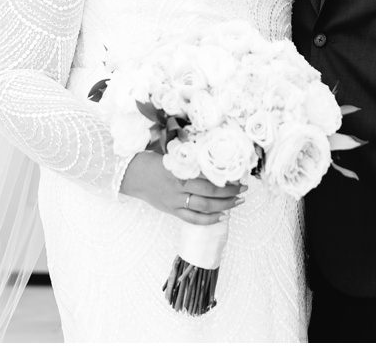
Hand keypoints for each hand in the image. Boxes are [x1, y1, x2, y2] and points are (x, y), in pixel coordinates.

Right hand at [118, 150, 243, 225]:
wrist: (131, 176)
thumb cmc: (152, 162)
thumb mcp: (172, 156)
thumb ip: (190, 160)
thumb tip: (212, 158)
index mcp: (180, 170)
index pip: (207, 175)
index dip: (224, 176)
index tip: (238, 174)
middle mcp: (178, 186)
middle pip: (209, 192)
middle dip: (230, 191)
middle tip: (244, 188)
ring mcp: (175, 201)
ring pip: (204, 206)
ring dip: (224, 205)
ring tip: (238, 201)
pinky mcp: (172, 210)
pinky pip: (193, 219)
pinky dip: (209, 219)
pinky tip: (222, 216)